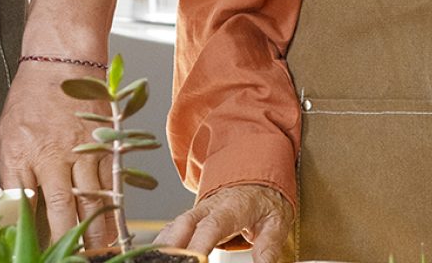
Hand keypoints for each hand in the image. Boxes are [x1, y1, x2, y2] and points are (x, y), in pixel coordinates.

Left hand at [0, 60, 114, 248]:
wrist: (62, 62)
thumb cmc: (31, 100)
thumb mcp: (7, 139)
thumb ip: (13, 179)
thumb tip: (17, 214)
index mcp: (24, 154)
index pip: (28, 208)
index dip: (35, 235)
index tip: (41, 254)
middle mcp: (55, 155)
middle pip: (63, 211)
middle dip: (69, 243)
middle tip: (72, 261)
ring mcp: (84, 150)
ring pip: (93, 202)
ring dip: (97, 234)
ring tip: (99, 254)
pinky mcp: (106, 146)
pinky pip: (112, 185)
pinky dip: (114, 209)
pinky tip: (114, 226)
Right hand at [156, 183, 294, 262]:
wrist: (258, 177)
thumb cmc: (266, 200)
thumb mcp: (277, 222)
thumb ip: (268, 248)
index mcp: (233, 208)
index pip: (212, 227)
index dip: (200, 244)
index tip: (194, 260)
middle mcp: (210, 207)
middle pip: (185, 225)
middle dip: (172, 245)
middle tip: (165, 260)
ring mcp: (197, 212)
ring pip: (174, 226)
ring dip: (163, 244)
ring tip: (155, 258)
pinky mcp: (191, 219)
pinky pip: (171, 229)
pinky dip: (162, 242)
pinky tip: (155, 254)